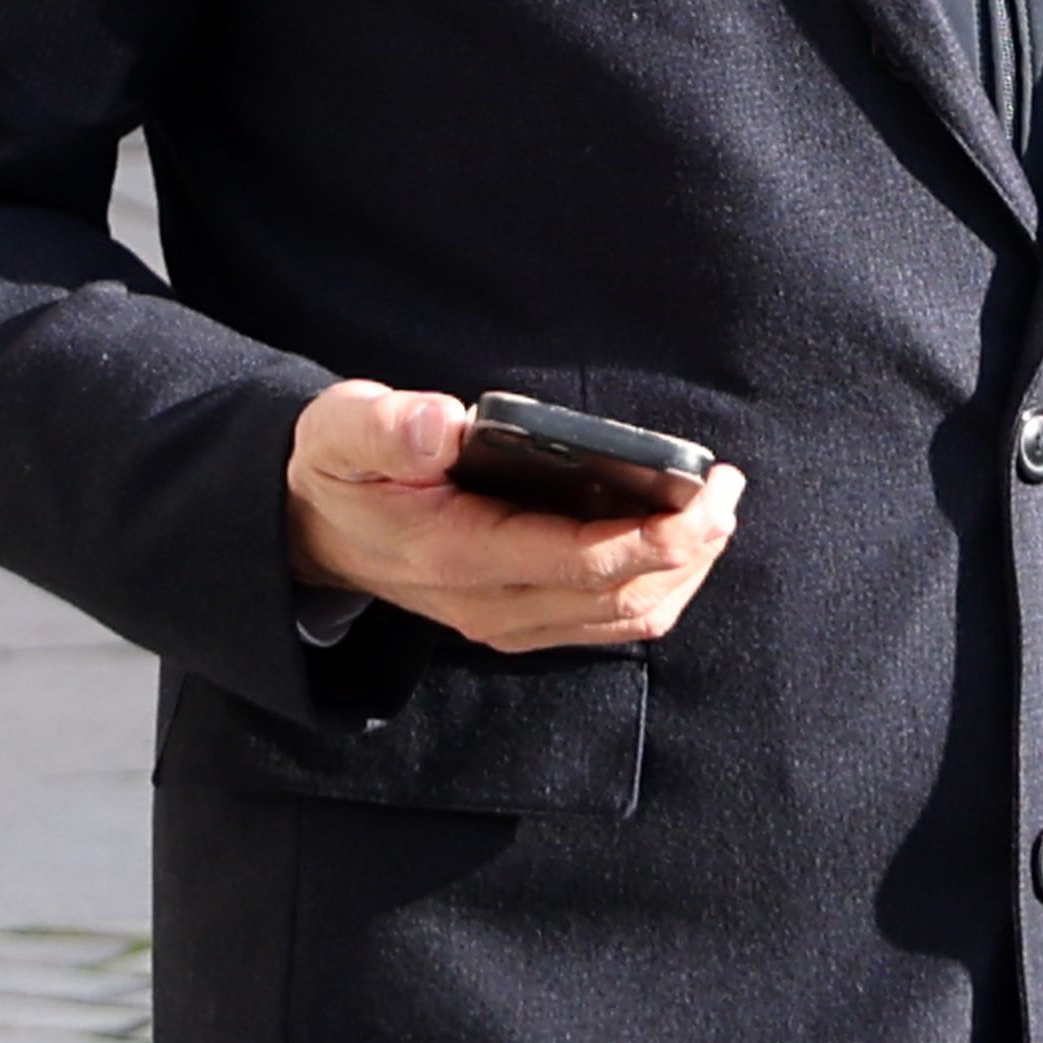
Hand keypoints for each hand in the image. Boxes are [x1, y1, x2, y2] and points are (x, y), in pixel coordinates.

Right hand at [287, 380, 742, 654]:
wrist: (314, 529)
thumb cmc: (341, 471)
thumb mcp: (342, 432)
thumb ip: (388, 428)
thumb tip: (441, 421)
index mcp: (458, 556)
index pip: (581, 562)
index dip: (657, 536)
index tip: (708, 496)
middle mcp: (491, 605)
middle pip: (621, 598)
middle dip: (689, 548)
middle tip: (728, 490)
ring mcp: (509, 621)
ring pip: (625, 619)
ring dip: (682, 571)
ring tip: (715, 510)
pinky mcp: (522, 620)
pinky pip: (609, 620)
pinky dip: (655, 583)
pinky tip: (674, 535)